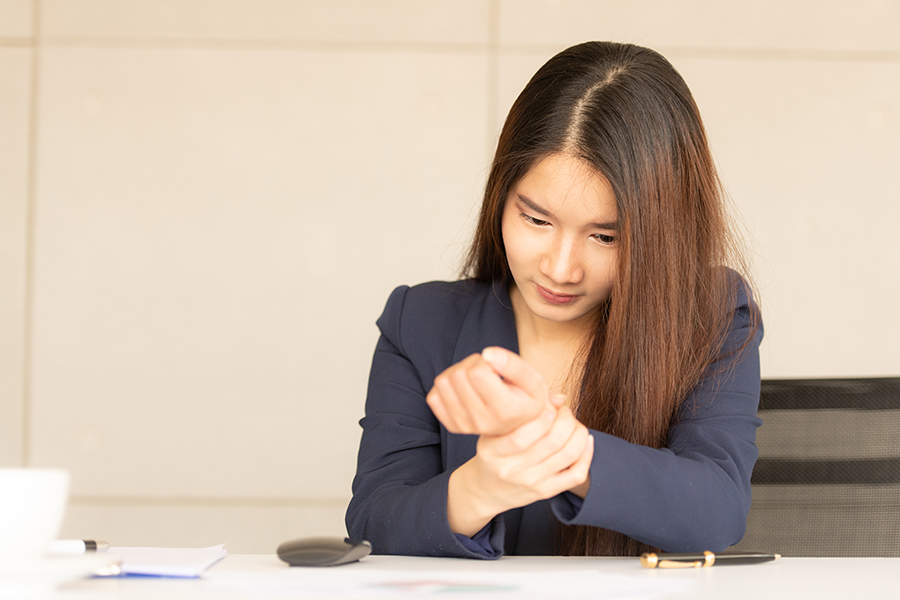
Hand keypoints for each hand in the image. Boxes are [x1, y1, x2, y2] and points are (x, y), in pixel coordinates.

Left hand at [426, 347, 551, 435]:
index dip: (484, 361)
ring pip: (443, 382)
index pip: (477, 372)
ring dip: (457, 372)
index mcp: (505, 410)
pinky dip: (446, 387)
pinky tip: (463, 390)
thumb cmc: (526, 399)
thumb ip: (514, 364)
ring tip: (474, 379)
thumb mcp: (532, 380)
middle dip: (471, 363)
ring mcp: (465, 426)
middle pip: (458, 374)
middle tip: (486, 371)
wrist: (519, 426)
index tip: (495, 367)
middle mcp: (483, 422)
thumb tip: (487, 353)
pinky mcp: (452, 426)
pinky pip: (433, 396)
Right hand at [447, 405, 593, 535]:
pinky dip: (586, 455)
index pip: (522, 435)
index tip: (550, 408)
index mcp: (492, 451)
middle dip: (566, 420)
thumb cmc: (493, 453)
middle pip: (551, 442)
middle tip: (565, 413)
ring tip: (574, 425)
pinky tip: (585, 441)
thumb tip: (560, 398)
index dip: (543, 417)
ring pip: (567, 455)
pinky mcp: (546, 492)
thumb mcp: (495, 430)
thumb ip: (523, 411)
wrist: (487, 489)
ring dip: (578, 433)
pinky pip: (576, 475)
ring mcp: (530, 482)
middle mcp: (511, 470)